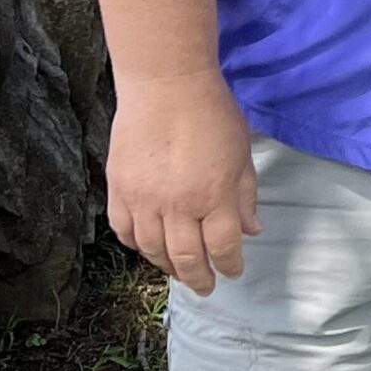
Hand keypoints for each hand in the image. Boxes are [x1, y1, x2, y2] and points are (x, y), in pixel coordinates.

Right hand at [105, 68, 260, 296]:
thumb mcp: (242, 152)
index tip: (233, 271)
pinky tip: (148, 247)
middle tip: (206, 286)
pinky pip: (124, 232)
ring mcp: (143, 200)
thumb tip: (251, 230)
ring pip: (152, 251)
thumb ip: (246, 195)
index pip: (222, 246)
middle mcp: (177, 205)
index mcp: (214, 195)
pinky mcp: (118, 190)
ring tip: (179, 270)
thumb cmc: (212, 113)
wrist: (165, 84)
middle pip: (186, 258)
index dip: (229, 265)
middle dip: (199, 277)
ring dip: (167, 266)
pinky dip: (137, 245)